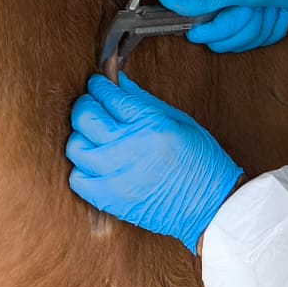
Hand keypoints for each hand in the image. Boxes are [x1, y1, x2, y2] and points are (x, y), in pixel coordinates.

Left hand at [67, 74, 241, 251]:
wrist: (211, 205)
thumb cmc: (201, 161)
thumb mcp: (179, 120)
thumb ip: (143, 100)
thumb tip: (118, 81)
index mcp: (150, 124)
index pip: (109, 95)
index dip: (99, 86)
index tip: (99, 85)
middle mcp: (130, 148)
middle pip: (85, 117)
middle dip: (86, 105)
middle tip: (93, 105)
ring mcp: (118, 176)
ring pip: (76, 147)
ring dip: (82, 137)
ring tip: (95, 137)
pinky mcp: (112, 199)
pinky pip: (78, 179)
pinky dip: (82, 169)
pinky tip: (96, 164)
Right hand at [157, 0, 287, 52]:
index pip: (196, 26)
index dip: (221, 24)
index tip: (237, 8)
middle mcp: (217, 2)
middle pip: (220, 39)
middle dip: (245, 24)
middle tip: (256, 2)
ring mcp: (238, 13)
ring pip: (242, 42)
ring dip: (263, 24)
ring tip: (270, 2)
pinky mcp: (258, 21)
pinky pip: (260, 41)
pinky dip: (274, 26)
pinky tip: (279, 8)